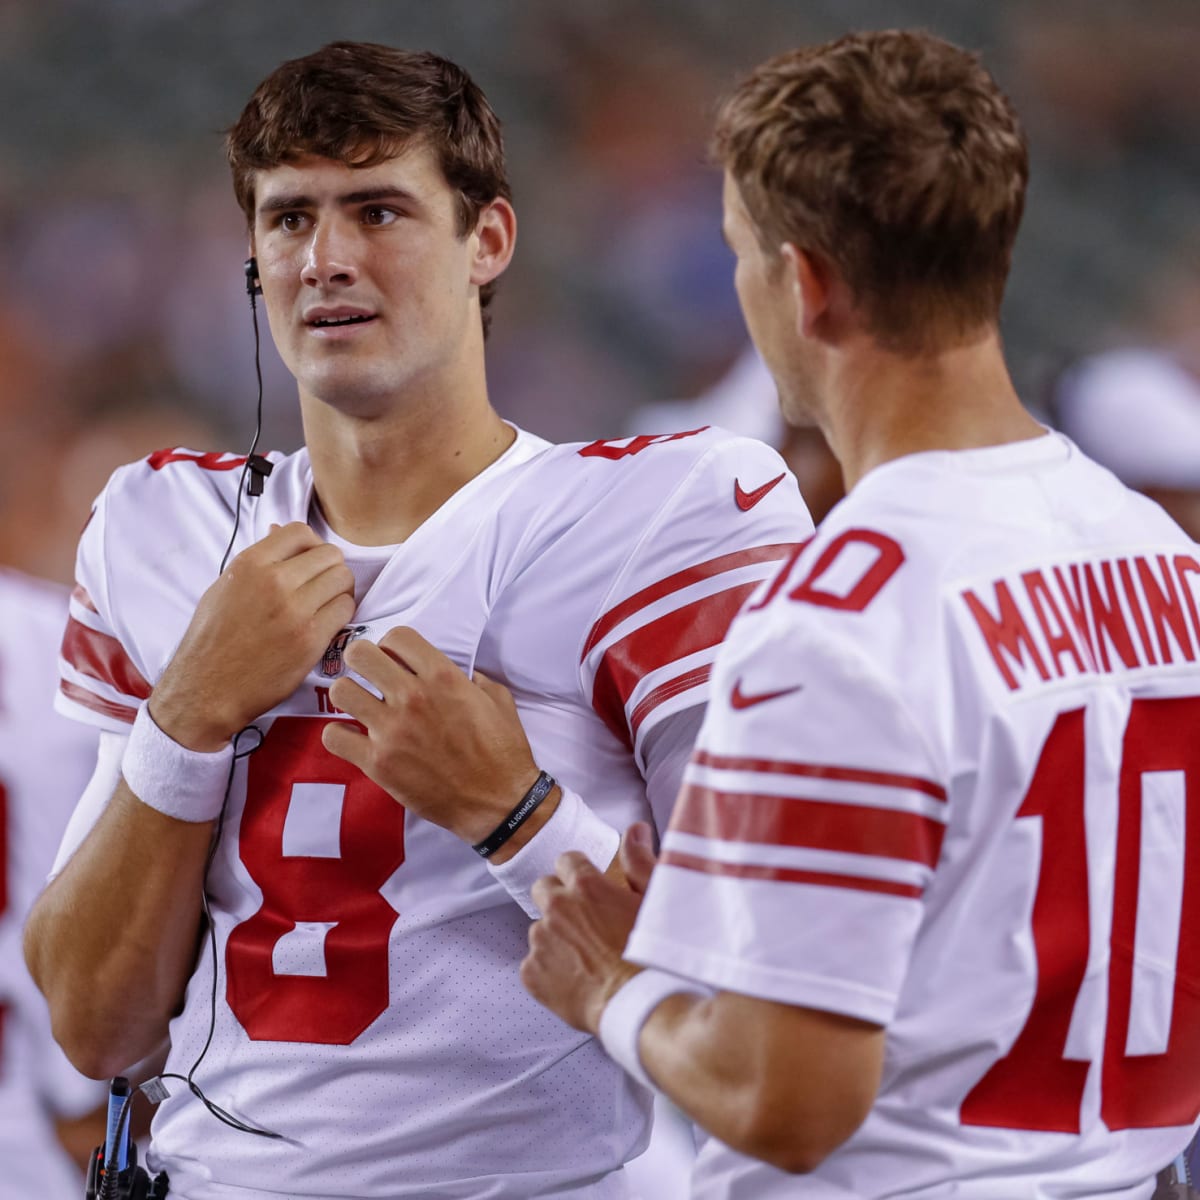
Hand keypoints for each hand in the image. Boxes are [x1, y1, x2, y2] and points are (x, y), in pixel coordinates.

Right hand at [151, 523, 355, 749]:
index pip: (300, 531)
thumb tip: (279, 531)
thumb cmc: (212, 640)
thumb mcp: (224, 588)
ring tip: (325, 604)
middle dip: (329, 568)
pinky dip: (341, 613)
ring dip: (339, 590)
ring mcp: (295, 611)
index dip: (310, 545)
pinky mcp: (311, 639)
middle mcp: (274, 582)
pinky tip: (326, 622)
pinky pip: (346, 609)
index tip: (308, 561)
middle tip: (321, 586)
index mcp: (250, 564)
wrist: (207, 689)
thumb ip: (257, 560)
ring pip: (344, 580)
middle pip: (330, 555)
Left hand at [321, 627, 543, 846]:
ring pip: (340, 691)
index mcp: (443, 676)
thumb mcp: (498, 700)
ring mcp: (392, 730)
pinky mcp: (378, 763)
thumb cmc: (502, 750)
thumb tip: (459, 673)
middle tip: (368, 676)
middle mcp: (413, 697)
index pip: (397, 636)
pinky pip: (333, 736)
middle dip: (360, 661)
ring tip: (359, 707)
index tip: (395, 660)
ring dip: (348, 696)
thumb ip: (474, 678)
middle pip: (359, 654)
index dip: (392, 645)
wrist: (498, 801)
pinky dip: (338, 735)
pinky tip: (353, 738)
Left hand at [521, 823, 657, 1033]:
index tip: (590, 888)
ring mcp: (541, 942)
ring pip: (540, 927)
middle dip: (560, 898)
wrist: (644, 1008)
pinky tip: (576, 979)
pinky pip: (533, 963)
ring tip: (586, 957)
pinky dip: (550, 969)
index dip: (580, 873)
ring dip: (556, 936)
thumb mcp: (656, 900)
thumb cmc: (656, 955)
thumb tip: (634, 830)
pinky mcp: (532, 974)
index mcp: (586, 886)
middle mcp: (557, 909)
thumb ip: (640, 860)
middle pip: (544, 888)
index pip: (567, 860)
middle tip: (585, 921)